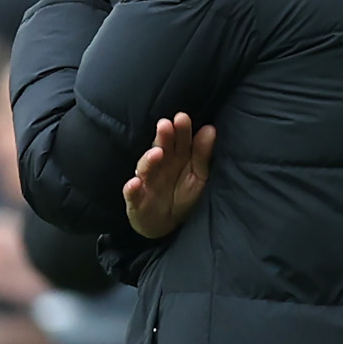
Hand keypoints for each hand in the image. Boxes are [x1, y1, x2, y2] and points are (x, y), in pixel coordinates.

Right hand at [123, 113, 215, 238]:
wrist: (165, 225)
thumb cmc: (182, 195)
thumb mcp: (198, 176)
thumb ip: (202, 154)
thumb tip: (210, 129)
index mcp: (176, 157)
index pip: (179, 140)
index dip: (180, 129)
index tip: (182, 118)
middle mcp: (159, 165)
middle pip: (160, 148)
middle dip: (163, 137)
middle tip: (166, 125)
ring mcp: (146, 181)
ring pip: (145, 167)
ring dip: (149, 159)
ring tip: (157, 153)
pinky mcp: (135, 200)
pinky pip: (132, 193)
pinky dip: (132, 188)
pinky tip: (135, 183)